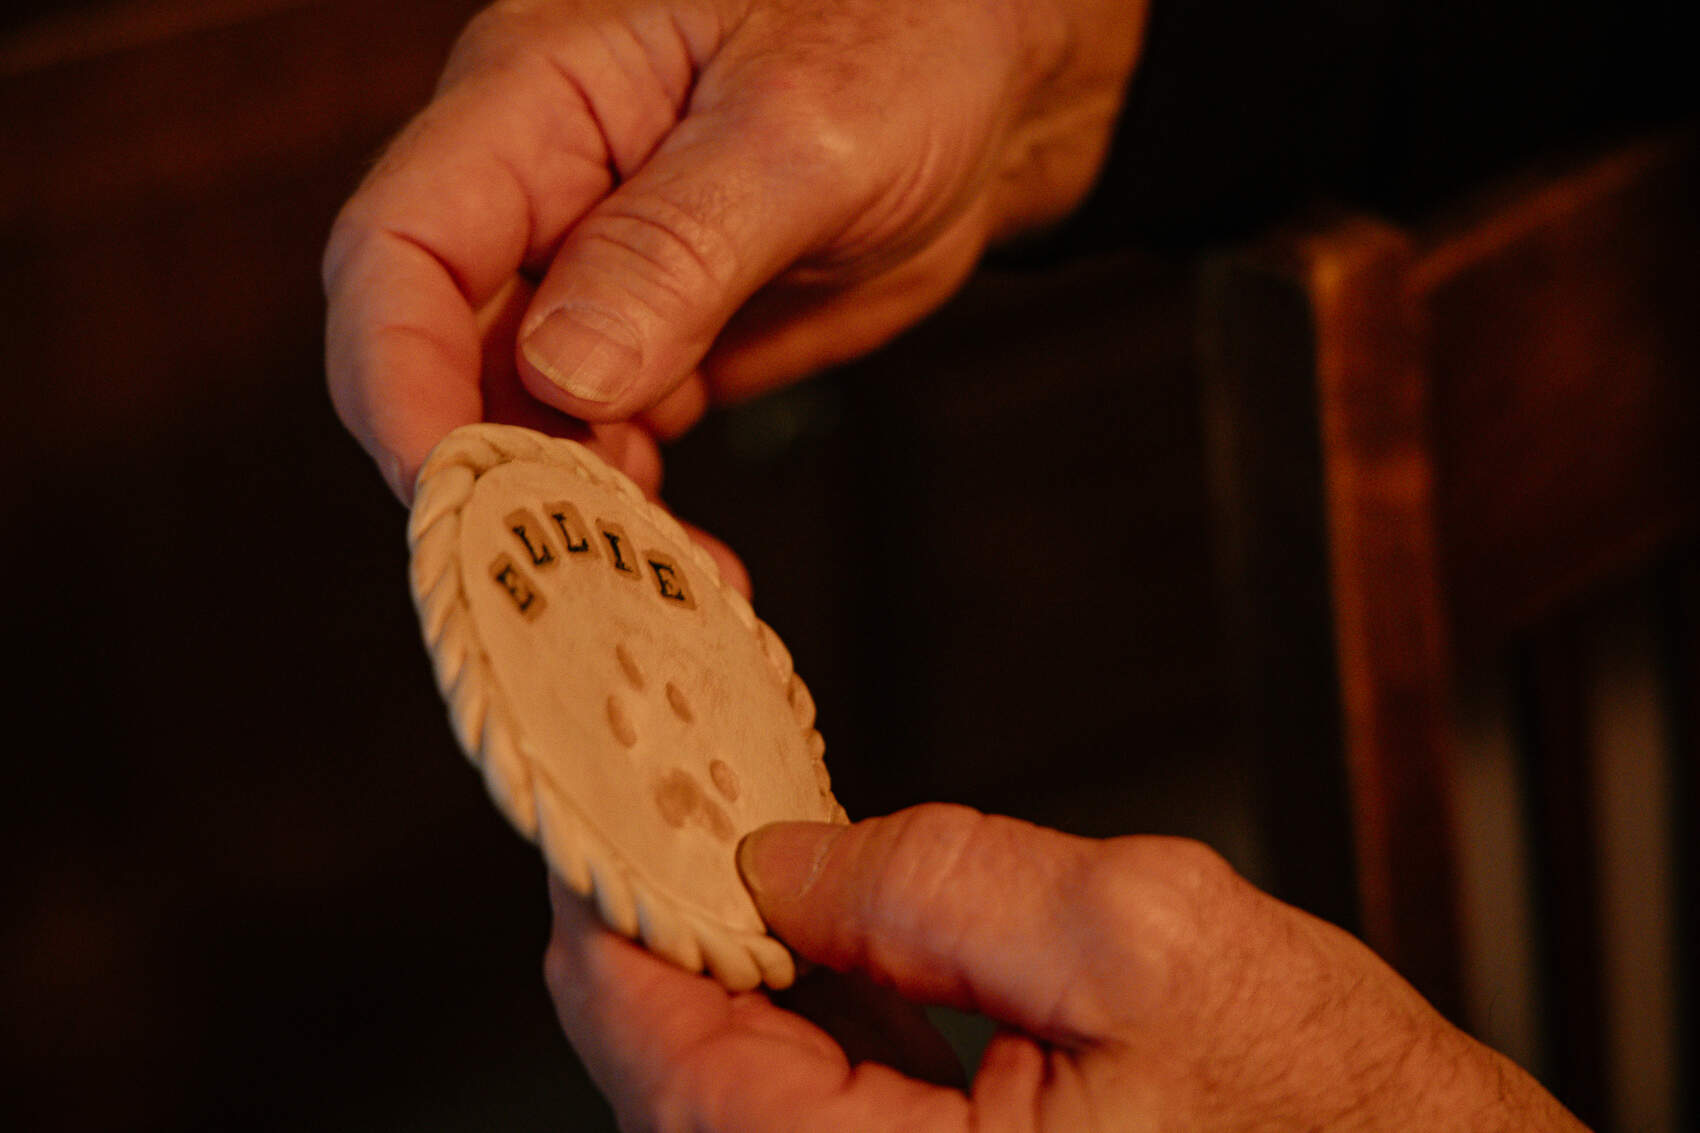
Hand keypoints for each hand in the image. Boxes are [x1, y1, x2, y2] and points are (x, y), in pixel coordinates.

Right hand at [323, 0, 1147, 500]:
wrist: (987, 82)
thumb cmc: (901, 41)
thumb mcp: (803, 131)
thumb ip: (678, 244)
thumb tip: (565, 372)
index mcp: (536, 100)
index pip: (400, 249)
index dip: (399, 383)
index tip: (457, 498)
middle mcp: (540, 192)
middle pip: (446, 356)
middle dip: (499, 477)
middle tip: (585, 578)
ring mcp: (593, 275)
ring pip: (526, 421)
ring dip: (577, 517)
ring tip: (664, 585)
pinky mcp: (655, 342)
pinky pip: (607, 445)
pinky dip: (638, 516)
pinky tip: (695, 566)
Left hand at [545, 804, 1584, 1130]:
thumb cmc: (1338, 1120)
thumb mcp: (1143, 947)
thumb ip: (939, 883)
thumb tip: (778, 862)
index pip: (660, 1054)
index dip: (612, 902)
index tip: (595, 793)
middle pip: (678, 1069)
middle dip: (664, 912)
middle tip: (663, 783)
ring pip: (737, 1085)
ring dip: (724, 954)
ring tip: (730, 831)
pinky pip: (815, 1105)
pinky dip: (797, 1006)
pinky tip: (814, 923)